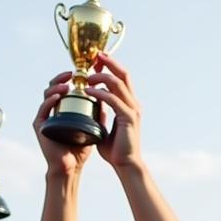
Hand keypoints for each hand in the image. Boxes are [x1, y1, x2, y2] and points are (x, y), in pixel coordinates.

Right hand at [33, 71, 94, 177]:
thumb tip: (106, 98)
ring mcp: (45, 118)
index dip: (70, 79)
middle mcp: (52, 111)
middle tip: (71, 74)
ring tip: (66, 85)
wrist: (70, 167)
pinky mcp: (40, 126)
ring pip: (47, 95)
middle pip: (53, 87)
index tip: (81, 74)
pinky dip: (49, 101)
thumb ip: (97, 113)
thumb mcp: (91, 127)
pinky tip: (57, 97)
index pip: (63, 88)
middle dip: (61, 78)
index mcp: (62, 109)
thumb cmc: (79, 150)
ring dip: (56, 87)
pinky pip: (43, 109)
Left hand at [87, 54, 142, 170]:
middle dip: (109, 63)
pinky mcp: (128, 118)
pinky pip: (113, 99)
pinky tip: (89, 92)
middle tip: (95, 55)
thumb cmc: (116, 151)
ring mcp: (132, 110)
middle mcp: (133, 104)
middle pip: (123, 75)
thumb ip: (101, 116)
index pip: (121, 79)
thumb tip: (92, 107)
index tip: (97, 61)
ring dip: (102, 76)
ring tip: (88, 76)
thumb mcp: (105, 129)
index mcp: (129, 105)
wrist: (126, 165)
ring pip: (118, 83)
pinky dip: (100, 93)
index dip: (110, 67)